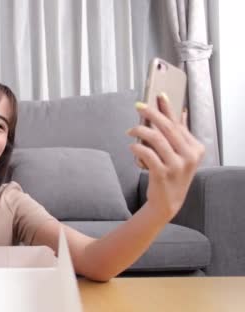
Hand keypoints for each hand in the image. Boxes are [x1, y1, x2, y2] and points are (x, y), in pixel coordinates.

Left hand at [127, 93, 205, 218]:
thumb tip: (181, 112)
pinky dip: (137, 147)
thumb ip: (181, 135)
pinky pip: (147, 153)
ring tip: (131, 131)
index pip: (179, 123)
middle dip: (151, 114)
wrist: (167, 202)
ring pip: (155, 138)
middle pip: (167, 127)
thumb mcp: (182, 155)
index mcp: (196, 148)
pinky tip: (132, 147)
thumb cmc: (171, 174)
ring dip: (140, 131)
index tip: (158, 95)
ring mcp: (177, 165)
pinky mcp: (162, 173)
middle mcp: (189, 155)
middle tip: (139, 106)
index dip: (167, 108)